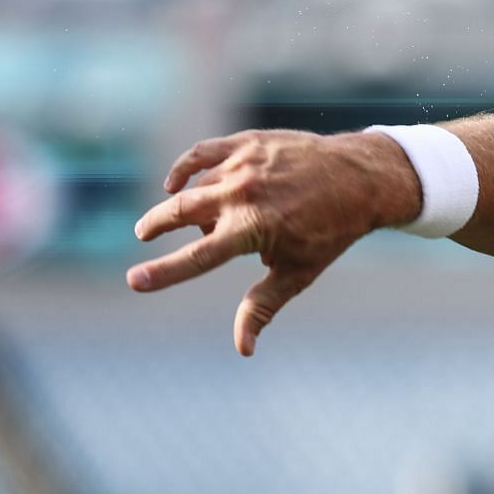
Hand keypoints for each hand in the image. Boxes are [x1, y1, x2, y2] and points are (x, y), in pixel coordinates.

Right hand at [126, 129, 419, 355]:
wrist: (360, 179)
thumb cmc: (330, 232)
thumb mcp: (297, 272)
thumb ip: (261, 307)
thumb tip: (243, 350)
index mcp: (252, 229)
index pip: (197, 257)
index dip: (163, 272)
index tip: (133, 281)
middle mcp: (243, 194)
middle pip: (181, 213)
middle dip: (156, 226)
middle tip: (143, 235)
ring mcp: (243, 165)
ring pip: (196, 187)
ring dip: (189, 205)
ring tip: (199, 220)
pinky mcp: (247, 142)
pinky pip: (202, 154)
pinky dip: (184, 168)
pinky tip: (176, 184)